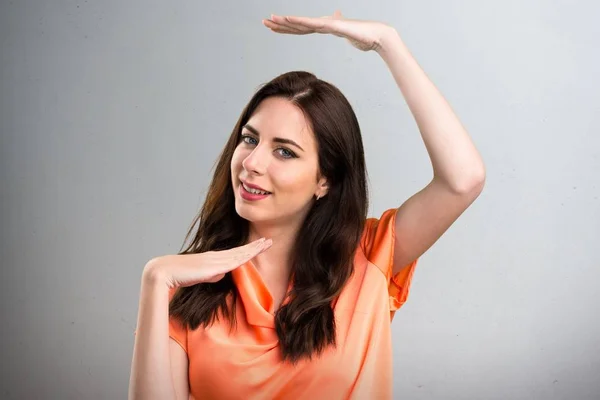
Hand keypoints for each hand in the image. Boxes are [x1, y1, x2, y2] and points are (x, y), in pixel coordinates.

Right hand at [144, 238, 272, 288]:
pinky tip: (252, 254)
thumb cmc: (181, 275)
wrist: (166, 271)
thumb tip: (223, 274)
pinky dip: (244, 257)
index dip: (249, 249)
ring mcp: (215, 260)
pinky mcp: (212, 266)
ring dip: (254, 249)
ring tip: (266, 243)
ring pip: (239, 253)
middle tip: (269, 241)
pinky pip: (232, 261)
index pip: (235, 253)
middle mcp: (216, 256)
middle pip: (240, 250)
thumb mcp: (201, 276)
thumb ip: (213, 275)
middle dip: (256, 246)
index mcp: (214, 258)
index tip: (259, 245)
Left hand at [262, 10, 394, 51]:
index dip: (287, 27)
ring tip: (271, 19)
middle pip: (297, 25)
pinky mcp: (333, 26)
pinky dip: (300, 22)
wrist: (377, 36)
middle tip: (264, 22)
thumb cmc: (365, 36)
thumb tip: (338, 18)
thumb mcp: (348, 34)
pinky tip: (290, 19)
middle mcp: (323, 24)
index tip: (273, 26)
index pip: (301, 28)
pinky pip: (313, 24)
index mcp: (324, 27)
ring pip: (302, 23)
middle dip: (280, 24)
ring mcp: (327, 24)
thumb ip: (341, 26)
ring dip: (286, 22)